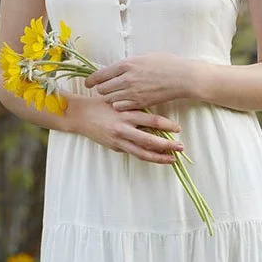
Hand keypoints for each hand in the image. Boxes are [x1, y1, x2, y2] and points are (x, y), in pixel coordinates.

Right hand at [66, 94, 183, 164]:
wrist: (80, 115)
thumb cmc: (103, 105)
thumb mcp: (122, 102)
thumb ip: (137, 109)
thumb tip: (158, 117)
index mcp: (128, 114)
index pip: (153, 121)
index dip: (167, 126)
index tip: (179, 129)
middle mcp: (124, 128)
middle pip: (150, 140)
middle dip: (167, 146)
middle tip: (181, 147)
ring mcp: (119, 140)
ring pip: (142, 152)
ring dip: (159, 157)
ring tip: (172, 159)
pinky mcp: (114, 147)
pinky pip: (133, 152)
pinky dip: (146, 155)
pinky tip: (156, 157)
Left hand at [84, 52, 198, 110]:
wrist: (183, 77)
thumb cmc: (167, 63)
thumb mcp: (145, 56)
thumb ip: (129, 63)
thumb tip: (117, 68)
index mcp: (127, 64)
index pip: (100, 74)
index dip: (91, 80)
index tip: (88, 83)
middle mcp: (127, 78)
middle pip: (102, 88)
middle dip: (102, 89)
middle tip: (107, 88)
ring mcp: (132, 92)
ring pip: (109, 99)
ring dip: (111, 97)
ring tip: (117, 95)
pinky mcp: (139, 103)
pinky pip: (120, 107)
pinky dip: (120, 105)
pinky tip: (126, 101)